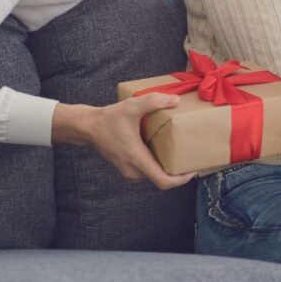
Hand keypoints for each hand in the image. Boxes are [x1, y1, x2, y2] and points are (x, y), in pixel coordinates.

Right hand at [51, 96, 194, 189]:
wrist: (88, 127)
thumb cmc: (109, 119)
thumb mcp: (132, 106)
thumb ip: (154, 101)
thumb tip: (175, 100)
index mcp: (137, 159)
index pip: (163, 181)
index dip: (181, 180)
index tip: (192, 171)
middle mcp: (134, 170)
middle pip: (161, 179)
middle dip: (177, 172)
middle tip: (190, 158)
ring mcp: (129, 171)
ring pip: (154, 175)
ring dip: (167, 168)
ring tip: (179, 153)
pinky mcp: (127, 168)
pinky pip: (147, 171)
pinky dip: (157, 164)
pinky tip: (163, 150)